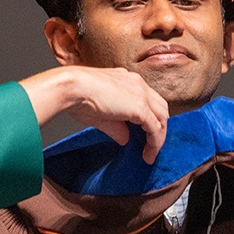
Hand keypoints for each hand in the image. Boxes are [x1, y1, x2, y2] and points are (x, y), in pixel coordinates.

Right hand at [19, 66, 169, 162]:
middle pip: (160, 107)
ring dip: (159, 137)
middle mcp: (138, 83)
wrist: (71, 87)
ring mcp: (141, 94)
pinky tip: (148, 154)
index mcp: (128, 80)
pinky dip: (155, 143)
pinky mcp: (140, 108)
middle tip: (151, 145)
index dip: (149, 118)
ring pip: (162, 118)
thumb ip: (116, 127)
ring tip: (150, 154)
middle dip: (159, 127)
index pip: (148, 99)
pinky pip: (155, 128)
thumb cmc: (77, 96)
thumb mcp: (100, 115)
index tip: (144, 135)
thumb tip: (125, 139)